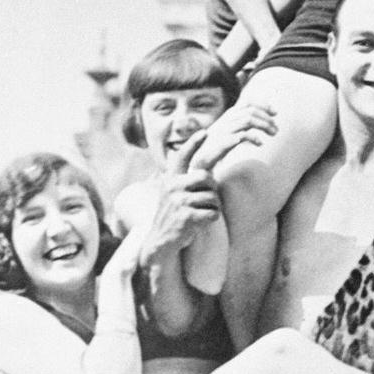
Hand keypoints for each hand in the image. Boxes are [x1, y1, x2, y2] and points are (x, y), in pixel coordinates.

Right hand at [136, 144, 222, 262]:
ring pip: (212, 197)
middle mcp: (172, 187)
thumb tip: (204, 168)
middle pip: (205, 177)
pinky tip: (201, 223)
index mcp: (170, 179)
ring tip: (200, 214)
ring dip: (212, 207)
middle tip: (208, 199)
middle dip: (212, 188)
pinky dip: (212, 219)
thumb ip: (184, 180)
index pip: (182, 157)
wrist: (161, 240)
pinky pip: (212, 213)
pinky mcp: (186, 216)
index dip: (193, 144)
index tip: (204, 132)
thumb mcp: (172, 193)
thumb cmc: (172, 215)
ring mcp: (178, 201)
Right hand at [187, 104, 277, 174]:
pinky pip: (240, 136)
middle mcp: (225, 120)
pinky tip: (260, 144)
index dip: (263, 104)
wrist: (198, 163)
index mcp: (228, 116)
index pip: (247, 102)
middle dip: (266, 118)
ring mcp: (223, 131)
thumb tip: (261, 122)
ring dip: (263, 125)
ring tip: (273, 134)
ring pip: (247, 120)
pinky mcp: (221, 144)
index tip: (275, 112)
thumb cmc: (216, 148)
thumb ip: (243, 125)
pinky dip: (253, 138)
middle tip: (276, 130)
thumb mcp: (231, 132)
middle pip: (250, 110)